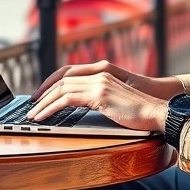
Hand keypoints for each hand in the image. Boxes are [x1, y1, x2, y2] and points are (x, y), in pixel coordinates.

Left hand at [28, 61, 167, 132]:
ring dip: (44, 103)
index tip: (41, 94)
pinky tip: (44, 116)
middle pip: (62, 79)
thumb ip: (99, 99)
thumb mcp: (115, 102)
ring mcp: (99, 83)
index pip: (69, 72)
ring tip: (33, 115)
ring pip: (61, 89)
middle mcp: (99, 74)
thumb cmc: (139, 113)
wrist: (157, 113)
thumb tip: (82, 107)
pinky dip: (51, 108)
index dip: (52, 82)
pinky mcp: (99, 95)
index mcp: (102, 73)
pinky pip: (66, 100)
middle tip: (32, 105)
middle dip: (44, 93)